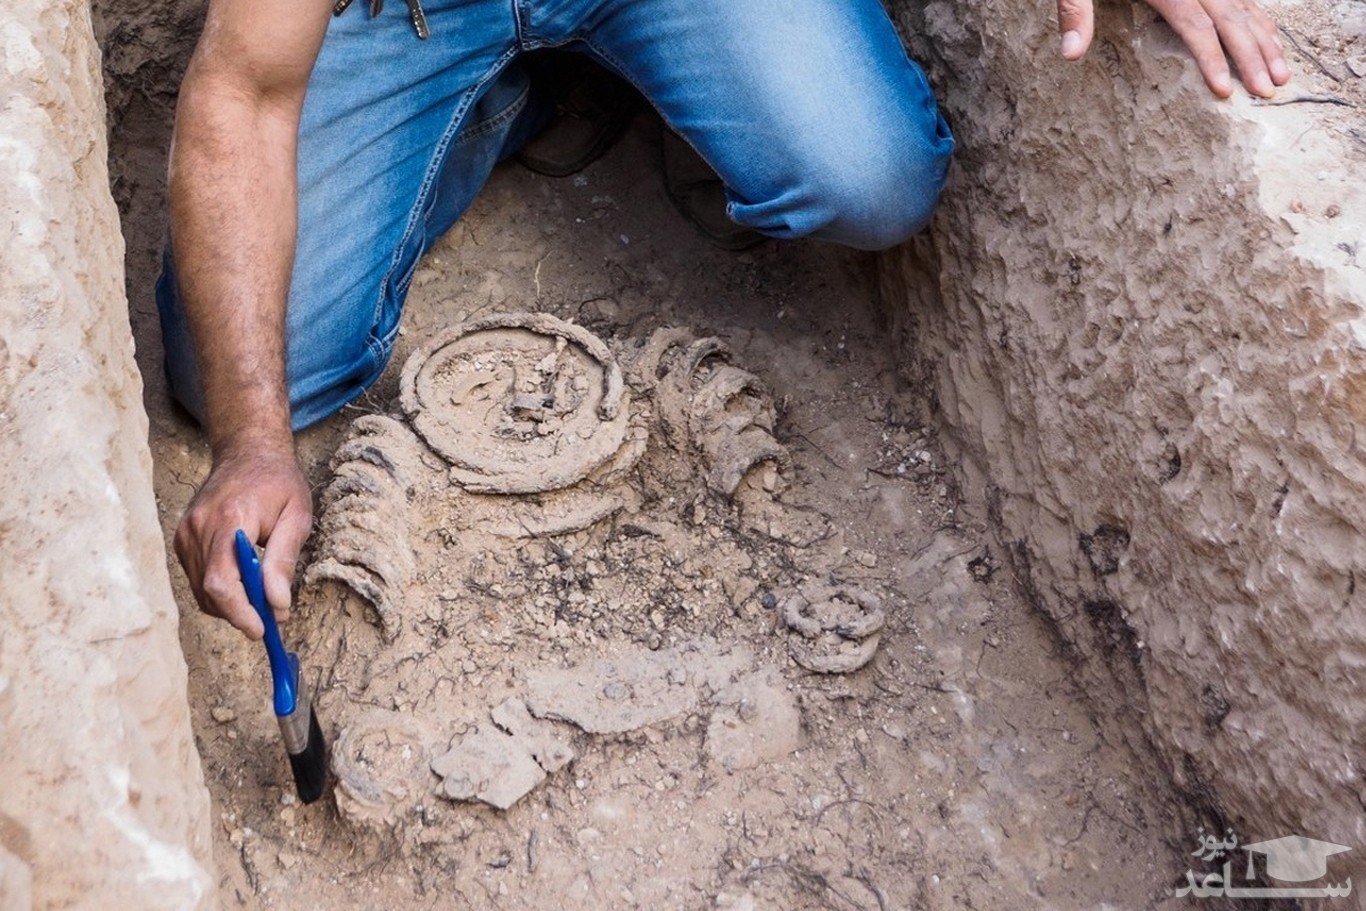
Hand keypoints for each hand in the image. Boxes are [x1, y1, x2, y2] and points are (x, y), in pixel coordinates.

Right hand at [174, 448, 312, 638]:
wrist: (248, 452)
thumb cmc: (278, 483)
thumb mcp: (297, 517)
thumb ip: (284, 561)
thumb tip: (277, 603)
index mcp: (229, 519)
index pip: (222, 580)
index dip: (239, 612)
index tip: (261, 630)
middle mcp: (198, 527)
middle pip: (209, 591)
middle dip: (241, 612)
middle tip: (272, 616)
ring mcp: (185, 533)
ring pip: (201, 590)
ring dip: (231, 603)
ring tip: (262, 594)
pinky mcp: (181, 538)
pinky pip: (197, 578)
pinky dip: (219, 590)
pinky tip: (243, 580)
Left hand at [1058, 0, 1290, 97]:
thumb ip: (1076, 12)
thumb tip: (1072, 54)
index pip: (1194, 25)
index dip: (1211, 58)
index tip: (1225, 90)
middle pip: (1229, 17)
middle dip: (1252, 54)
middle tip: (1270, 89)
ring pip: (1243, 4)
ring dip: (1264, 38)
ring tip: (1283, 72)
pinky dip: (1258, 15)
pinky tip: (1271, 36)